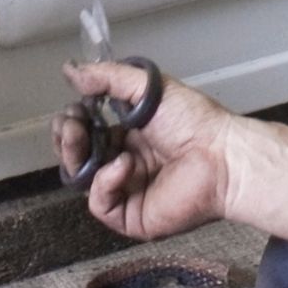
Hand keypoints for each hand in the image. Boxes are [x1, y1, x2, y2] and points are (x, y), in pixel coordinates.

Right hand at [55, 60, 243, 241]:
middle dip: (66, 137)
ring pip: (82, 180)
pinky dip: (105, 182)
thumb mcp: (147, 88)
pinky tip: (123, 165)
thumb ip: (107, 77)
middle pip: (78, 157)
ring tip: (81, 136)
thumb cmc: (192, 120)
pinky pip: (101, 203)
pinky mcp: (131, 217)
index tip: (73, 108)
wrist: (221, 156)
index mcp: (129, 135)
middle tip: (70, 123)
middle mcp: (124, 163)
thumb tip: (69, 69)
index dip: (73, 121)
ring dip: (75, 155)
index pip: (87, 132)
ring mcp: (127, 192)